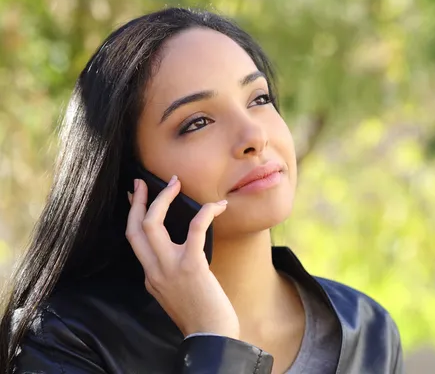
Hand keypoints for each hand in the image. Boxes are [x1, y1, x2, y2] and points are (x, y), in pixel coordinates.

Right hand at [125, 176, 238, 338]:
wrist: (211, 336)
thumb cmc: (200, 315)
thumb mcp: (174, 293)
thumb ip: (168, 273)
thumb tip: (175, 250)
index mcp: (150, 276)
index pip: (133, 239)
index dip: (132, 214)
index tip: (134, 196)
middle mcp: (153, 271)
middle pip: (135, 228)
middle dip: (138, 201)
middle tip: (143, 182)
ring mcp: (170, 269)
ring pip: (153, 224)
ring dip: (163, 199)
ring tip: (175, 184)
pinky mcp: (192, 266)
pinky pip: (195, 230)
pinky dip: (206, 212)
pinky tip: (218, 206)